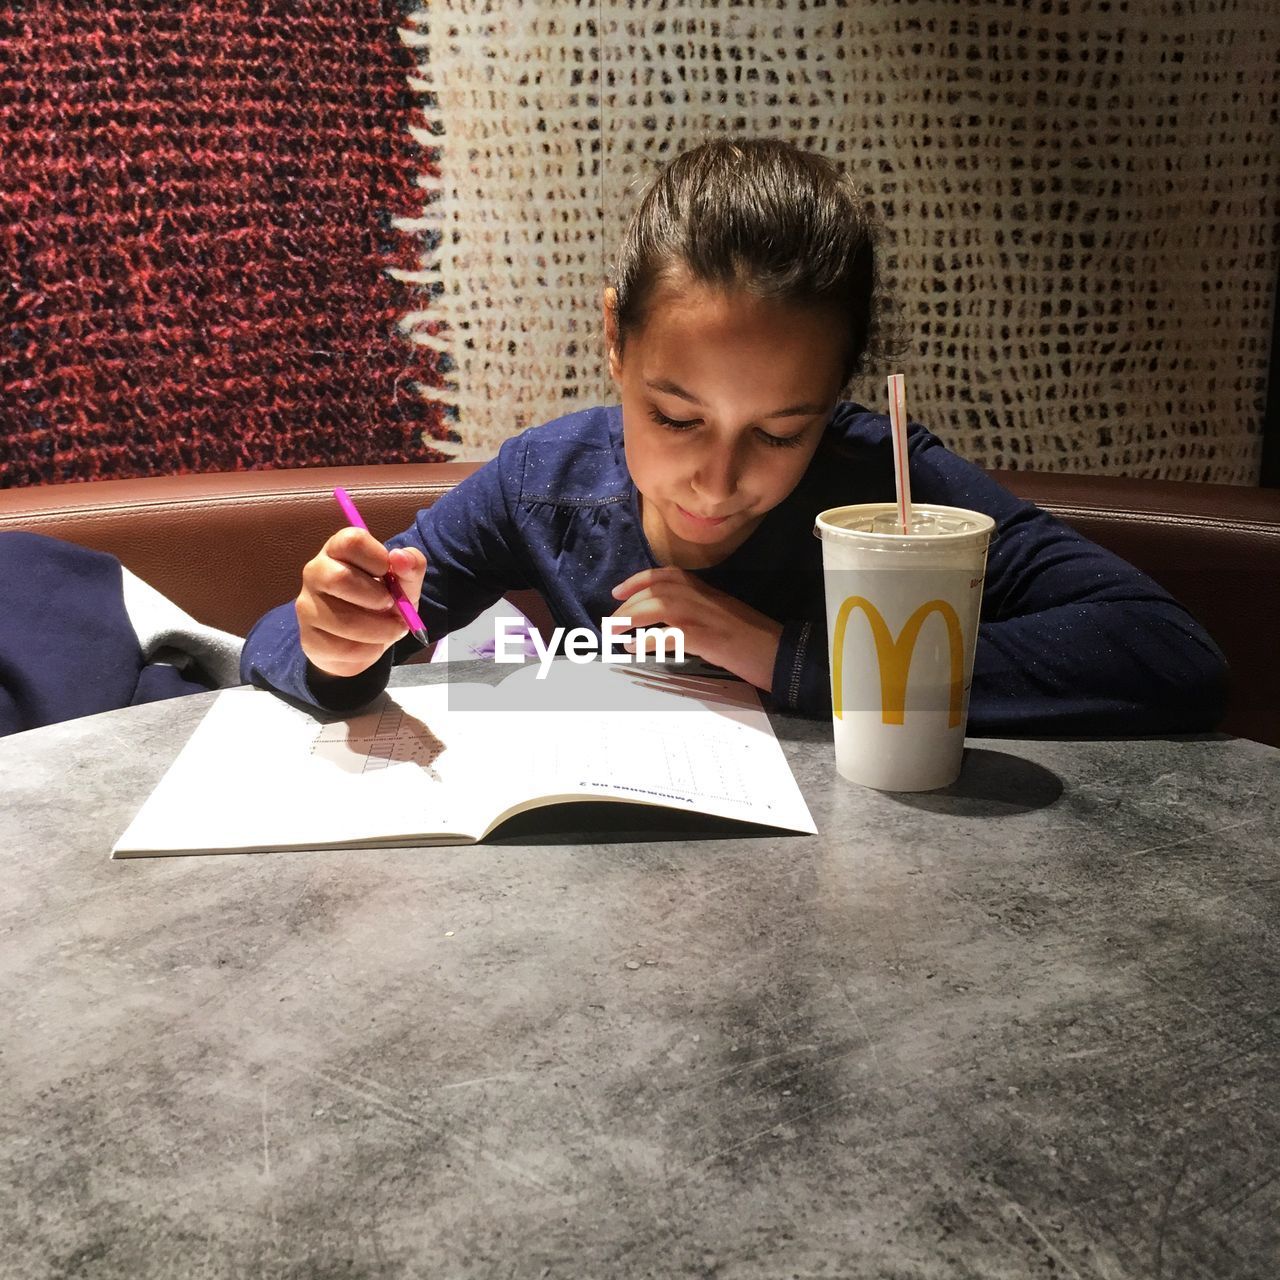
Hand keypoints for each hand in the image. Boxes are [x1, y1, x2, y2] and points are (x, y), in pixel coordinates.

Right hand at [296, 530, 426, 677]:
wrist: (364, 641)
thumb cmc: (382, 601)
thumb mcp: (405, 583)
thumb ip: (410, 567)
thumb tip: (400, 557)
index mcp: (338, 550)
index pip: (351, 541)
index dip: (378, 558)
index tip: (390, 573)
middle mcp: (316, 572)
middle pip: (339, 578)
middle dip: (377, 598)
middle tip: (393, 606)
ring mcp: (307, 605)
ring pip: (343, 620)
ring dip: (380, 630)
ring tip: (392, 629)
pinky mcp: (309, 639)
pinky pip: (342, 647)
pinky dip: (369, 649)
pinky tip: (373, 644)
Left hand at [609, 568, 782, 692]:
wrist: (779, 651)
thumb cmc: (752, 636)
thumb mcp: (721, 613)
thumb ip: (696, 609)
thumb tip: (667, 622)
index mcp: (704, 588)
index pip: (664, 575)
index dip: (636, 581)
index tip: (616, 591)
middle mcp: (700, 596)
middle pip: (654, 590)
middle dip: (627, 604)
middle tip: (611, 622)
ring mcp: (701, 615)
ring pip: (656, 607)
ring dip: (630, 617)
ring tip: (614, 632)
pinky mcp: (703, 637)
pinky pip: (665, 636)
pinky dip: (645, 642)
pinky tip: (632, 649)